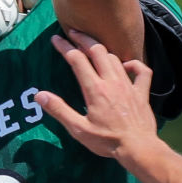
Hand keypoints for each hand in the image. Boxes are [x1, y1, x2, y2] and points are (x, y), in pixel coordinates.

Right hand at [35, 30, 157, 162]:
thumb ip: (59, 110)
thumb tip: (39, 95)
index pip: (77, 59)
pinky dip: (133, 64)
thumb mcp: (79, 129)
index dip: (64, 47)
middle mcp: (111, 81)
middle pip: (97, 50)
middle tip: (73, 34)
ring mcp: (128, 85)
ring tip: (93, 49)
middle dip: (83, 39)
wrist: (138, 148)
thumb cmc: (107, 141)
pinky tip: (126, 66)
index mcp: (94, 89)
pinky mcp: (142, 92)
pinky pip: (141, 70)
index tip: (56, 40)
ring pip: (115, 57)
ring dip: (103, 50)